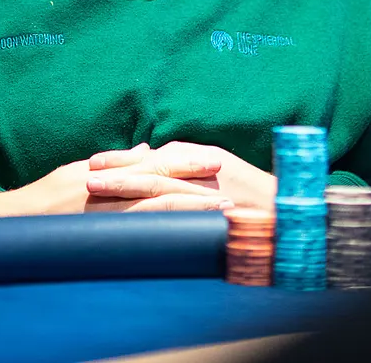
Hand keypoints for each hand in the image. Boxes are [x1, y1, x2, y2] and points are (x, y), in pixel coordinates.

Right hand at [0, 146, 235, 217]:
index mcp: (109, 170)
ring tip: (218, 212)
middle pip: (161, 182)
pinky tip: (185, 233)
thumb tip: (148, 148)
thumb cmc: (47, 195)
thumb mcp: (81, 170)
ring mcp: (105, 211)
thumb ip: (117, 161)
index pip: (155, 162)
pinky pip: (137, 230)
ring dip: (189, 209)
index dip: (186, 160)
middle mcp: (109, 186)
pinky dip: (163, 230)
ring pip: (155, 207)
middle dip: (196, 184)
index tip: (214, 160)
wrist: (15, 218)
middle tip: (228, 185)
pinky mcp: (99, 232)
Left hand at [87, 142, 277, 209]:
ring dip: (124, 184)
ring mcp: (204, 185)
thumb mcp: (216, 171)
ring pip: (156, 182)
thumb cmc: (251, 194)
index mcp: (196, 158)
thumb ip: (186, 166)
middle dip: (116, 169)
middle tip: (84, 173)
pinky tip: (127, 212)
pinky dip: (150, 206)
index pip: (151, 157)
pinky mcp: (211, 205)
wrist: (286, 212)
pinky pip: (175, 205)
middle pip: (148, 165)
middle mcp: (197, 166)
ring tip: (94, 187)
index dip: (121, 160)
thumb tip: (153, 160)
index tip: (91, 163)